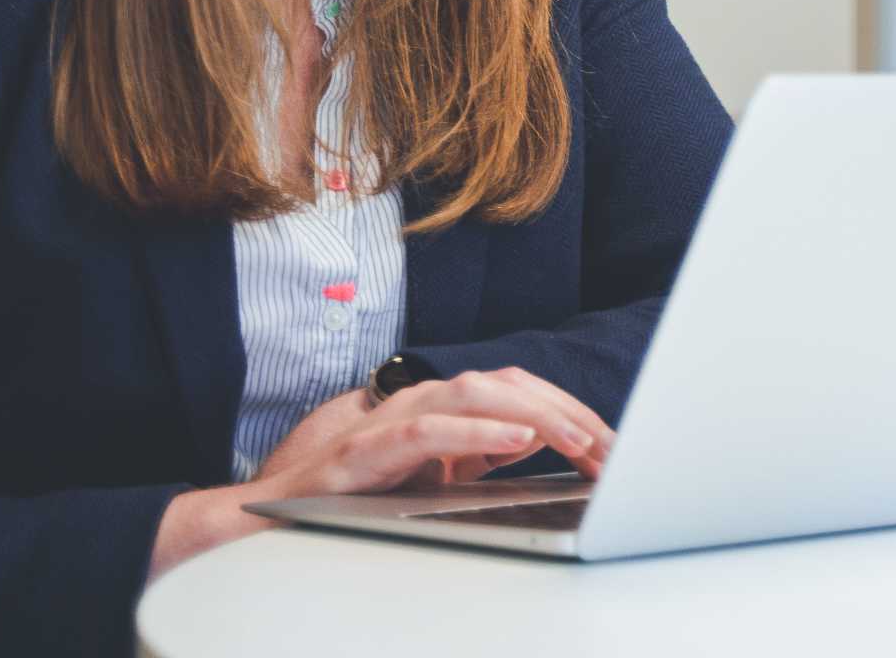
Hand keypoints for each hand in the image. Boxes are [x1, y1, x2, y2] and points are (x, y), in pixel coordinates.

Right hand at [263, 364, 612, 492]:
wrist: (285, 511)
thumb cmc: (365, 487)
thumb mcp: (441, 468)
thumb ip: (487, 449)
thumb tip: (540, 434)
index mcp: (447, 403)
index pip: (520, 391)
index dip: (569, 411)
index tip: (610, 444)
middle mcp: (425, 398)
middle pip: (508, 385)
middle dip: (565, 412)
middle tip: (607, 446)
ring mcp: (396, 416)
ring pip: (475, 394)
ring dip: (533, 415)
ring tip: (576, 440)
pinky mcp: (370, 446)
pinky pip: (429, 429)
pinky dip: (475, 432)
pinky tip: (513, 440)